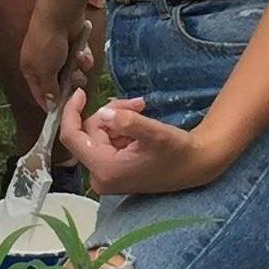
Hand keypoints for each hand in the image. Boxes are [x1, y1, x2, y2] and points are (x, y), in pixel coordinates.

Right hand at [20, 8, 97, 114]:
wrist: (61, 14)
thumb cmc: (48, 43)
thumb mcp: (45, 71)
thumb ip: (48, 89)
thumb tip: (50, 105)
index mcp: (30, 69)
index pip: (39, 92)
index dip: (50, 103)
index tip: (61, 113)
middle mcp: (43, 62)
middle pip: (58, 83)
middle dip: (69, 85)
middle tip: (76, 84)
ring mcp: (59, 52)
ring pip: (72, 71)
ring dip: (78, 71)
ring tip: (80, 65)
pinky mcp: (72, 44)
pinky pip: (80, 58)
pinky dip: (83, 57)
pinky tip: (84, 54)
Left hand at [58, 90, 224, 196]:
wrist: (196, 167)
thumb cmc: (178, 152)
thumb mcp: (156, 134)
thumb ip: (129, 122)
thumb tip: (103, 113)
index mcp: (105, 169)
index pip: (72, 137)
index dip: (71, 112)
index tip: (81, 92)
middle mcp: (100, 176)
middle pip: (90, 132)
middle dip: (111, 113)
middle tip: (138, 104)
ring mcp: (106, 175)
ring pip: (99, 134)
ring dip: (118, 118)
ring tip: (141, 110)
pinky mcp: (114, 171)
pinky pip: (107, 141)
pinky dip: (120, 128)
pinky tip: (139, 124)